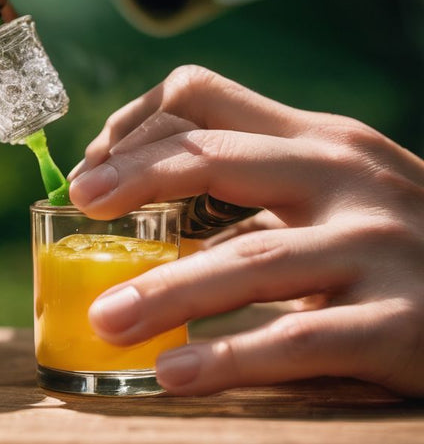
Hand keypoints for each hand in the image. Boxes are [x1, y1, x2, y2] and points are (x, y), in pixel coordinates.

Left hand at [68, 65, 423, 395]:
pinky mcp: (401, 322)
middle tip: (79, 204)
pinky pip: (299, 338)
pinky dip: (228, 358)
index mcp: (317, 141)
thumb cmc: (403, 246)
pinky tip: (175, 373)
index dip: (135, 125)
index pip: (203, 97)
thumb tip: (153, 222)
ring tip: (106, 321)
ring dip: (165, 291)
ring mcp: (376, 246)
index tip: (94, 170)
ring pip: (247, 258)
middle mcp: (344, 178)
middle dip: (135, 177)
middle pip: (213, 157)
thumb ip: (257, 194)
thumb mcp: (335, 195)